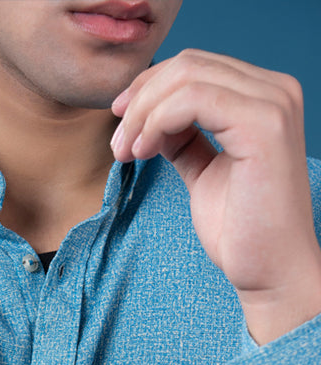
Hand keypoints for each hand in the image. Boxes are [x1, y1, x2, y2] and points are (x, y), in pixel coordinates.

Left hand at [110, 50, 320, 342]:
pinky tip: (144, 152)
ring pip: (186, 77)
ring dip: (142, 113)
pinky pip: (191, 100)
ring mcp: (273, 104)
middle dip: (139, 99)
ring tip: (127, 152)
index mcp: (265, 97)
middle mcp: (276, 91)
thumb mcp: (205, 173)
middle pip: (188, 64)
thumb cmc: (242, 233)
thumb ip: (185, 140)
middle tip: (117, 142)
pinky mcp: (263, 125)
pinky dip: (156, 121)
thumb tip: (152, 119)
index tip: (119, 123)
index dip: (148, 88)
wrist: (270, 272)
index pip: (196, 67)